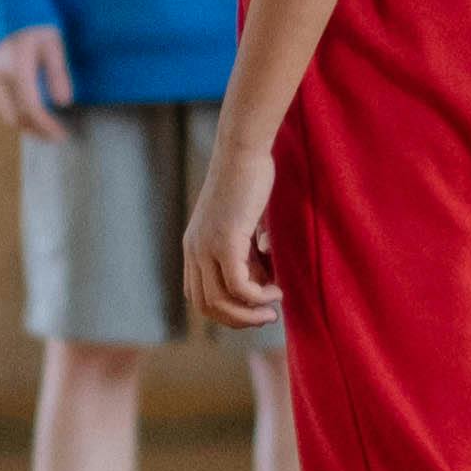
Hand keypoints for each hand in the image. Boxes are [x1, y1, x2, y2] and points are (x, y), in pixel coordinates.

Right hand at [0, 22, 74, 138]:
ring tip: (44, 131)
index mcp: (18, 67)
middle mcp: (0, 74)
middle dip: (36, 130)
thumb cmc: (37, 20)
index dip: (47, 125)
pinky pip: (0, 102)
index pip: (31, 106)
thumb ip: (58, 72)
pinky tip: (29, 116)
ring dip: (24, 125)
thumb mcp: (54, 43)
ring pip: (5, 112)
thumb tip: (63, 103)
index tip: (62, 135)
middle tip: (56, 137)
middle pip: (15, 115)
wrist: (12, 1)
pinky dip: (15, 114)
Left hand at [180, 135, 283, 332]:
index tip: (254, 309)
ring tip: (274, 306)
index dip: (226, 311)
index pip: (198, 296)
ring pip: (221, 301)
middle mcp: (194, 250)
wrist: (243, 151)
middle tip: (266, 316)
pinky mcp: (225, 241)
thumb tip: (265, 275)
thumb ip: (250, 250)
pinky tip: (276, 290)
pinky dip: (258, 296)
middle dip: (238, 319)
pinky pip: (239, 286)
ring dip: (249, 312)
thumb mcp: (245, 222)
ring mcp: (206, 247)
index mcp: (194, 246)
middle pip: (206, 306)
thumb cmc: (249, 180)